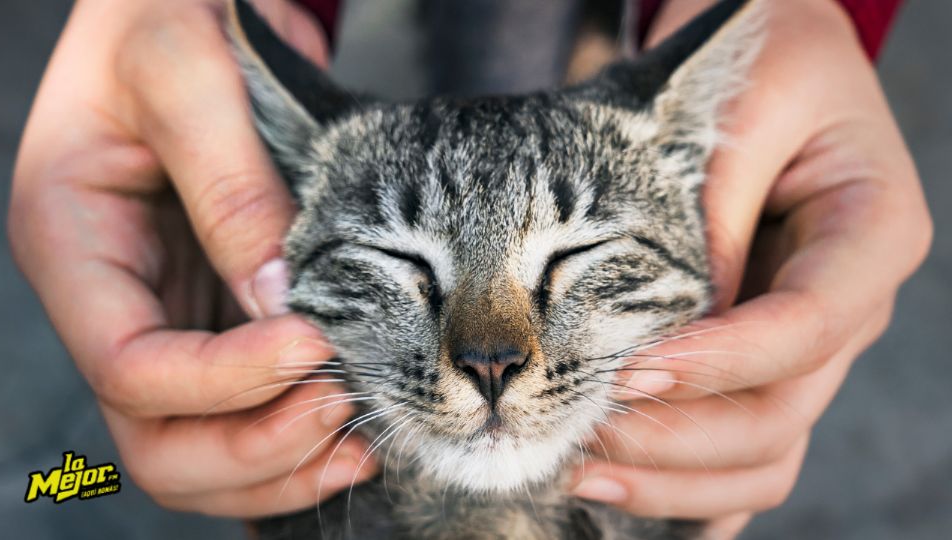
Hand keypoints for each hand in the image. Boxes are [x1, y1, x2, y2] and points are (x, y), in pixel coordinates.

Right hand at [9, 0, 375, 516]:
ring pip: (198, 447)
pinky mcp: (220, 316)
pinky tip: (356, 430)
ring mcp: (169, 316)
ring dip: (278, 462)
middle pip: (156, 438)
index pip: (130, 365)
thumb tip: (280, 302)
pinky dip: (296, 440)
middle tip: (345, 408)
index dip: (224, 380)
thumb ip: (228, 184)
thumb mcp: (186, 71)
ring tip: (361, 437)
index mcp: (73, 244)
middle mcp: (114, 299)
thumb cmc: (165, 12)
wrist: (186, 4)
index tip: (317, 344)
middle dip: (252, 445)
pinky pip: (244, 412)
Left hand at [571, 0, 931, 536]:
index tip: (630, 369)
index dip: (722, 361)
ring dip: (674, 478)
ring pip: (764, 452)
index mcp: (871, 235)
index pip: (808, 326)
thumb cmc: (762, 64)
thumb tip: (666, 331)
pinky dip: (690, 486)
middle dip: (679, 435)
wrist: (768, 64)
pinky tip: (625, 495)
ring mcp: (808, 345)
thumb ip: (712, 215)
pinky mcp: (764, 361)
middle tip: (579, 430)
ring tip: (578, 472)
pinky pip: (744, 450)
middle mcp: (848, 305)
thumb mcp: (743, 106)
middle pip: (781, 411)